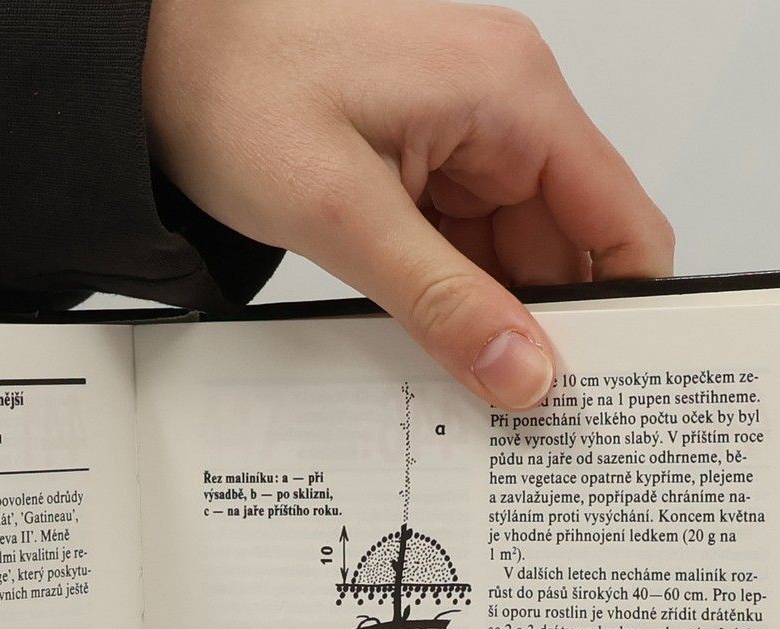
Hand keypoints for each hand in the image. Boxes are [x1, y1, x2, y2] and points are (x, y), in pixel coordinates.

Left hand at [144, 0, 672, 406]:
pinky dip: (453, 300)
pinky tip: (432, 347)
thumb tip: (525, 372)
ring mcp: (465, 136)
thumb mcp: (341, 214)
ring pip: (514, 259)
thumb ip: (442, 302)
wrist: (153, 56)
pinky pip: (465, 248)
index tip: (605, 393)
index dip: (626, 312)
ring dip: (492, 323)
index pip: (620, 220)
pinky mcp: (424, 161)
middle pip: (569, 250)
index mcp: (511, 95)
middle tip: (523, 421)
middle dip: (548, 332)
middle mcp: (504, 107)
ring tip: (467, 393)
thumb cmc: (234, 88)